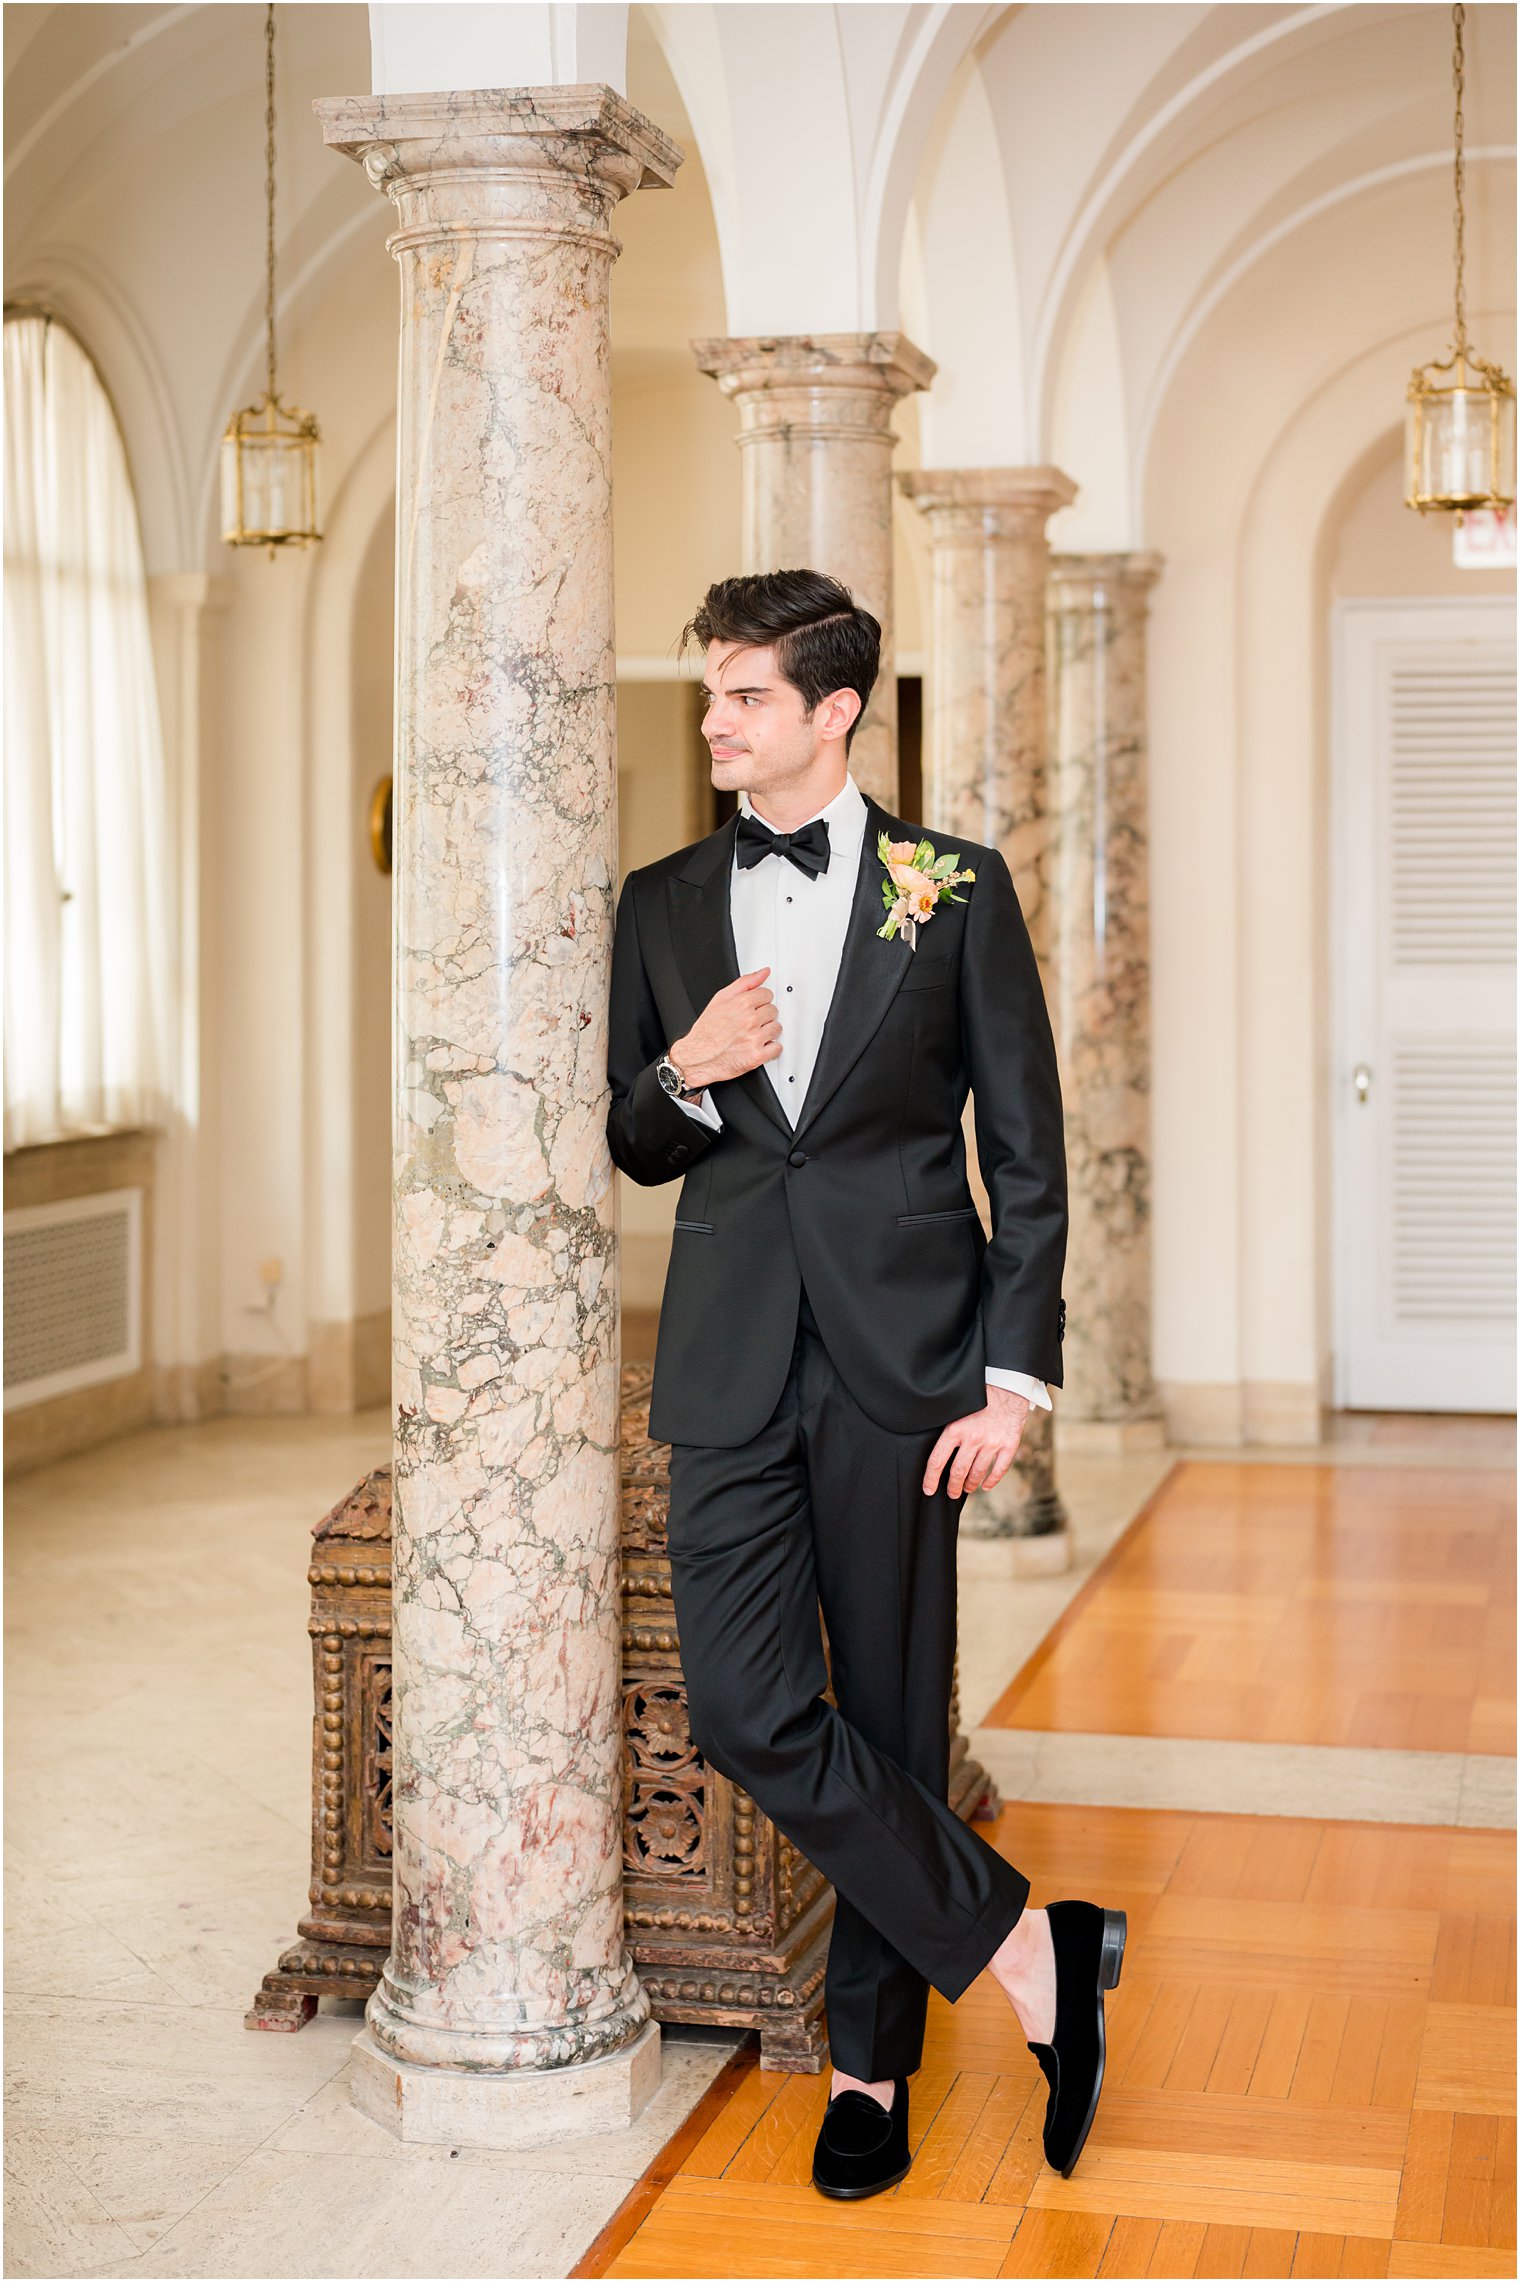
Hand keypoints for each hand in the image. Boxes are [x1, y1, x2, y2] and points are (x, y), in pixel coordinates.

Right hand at [669, 968, 780, 1088]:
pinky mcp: (757, 1056)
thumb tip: (763, 973)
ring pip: (776, 1028)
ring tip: (753, 1034)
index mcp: (742, 1004)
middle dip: (763, 1016)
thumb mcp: (720, 999)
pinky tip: (758, 1046)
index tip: (753, 1007)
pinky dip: (770, 1049)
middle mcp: (750, 1020)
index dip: (760, 1001)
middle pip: (773, 1011)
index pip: (767, 994)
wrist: (697, 1057)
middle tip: (750, 1022)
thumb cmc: (706, 1031)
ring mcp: (754, 1038)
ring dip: (768, 1032)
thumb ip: (745, 983)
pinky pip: (777, 1048)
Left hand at [923, 1385, 1030, 1498]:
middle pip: (958, 1472)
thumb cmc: (979, 1395)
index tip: (928, 1489)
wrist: (1008, 1385)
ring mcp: (992, 1443)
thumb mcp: (956, 1408)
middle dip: (952, 1486)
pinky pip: (999, 1469)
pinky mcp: (1009, 1445)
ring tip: (966, 1489)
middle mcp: (973, 1439)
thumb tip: (935, 1446)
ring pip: (977, 1473)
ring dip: (970, 1485)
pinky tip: (986, 1485)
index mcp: (955, 1429)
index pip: (937, 1461)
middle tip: (951, 1492)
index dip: (930, 1479)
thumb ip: (947, 1428)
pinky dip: (991, 1481)